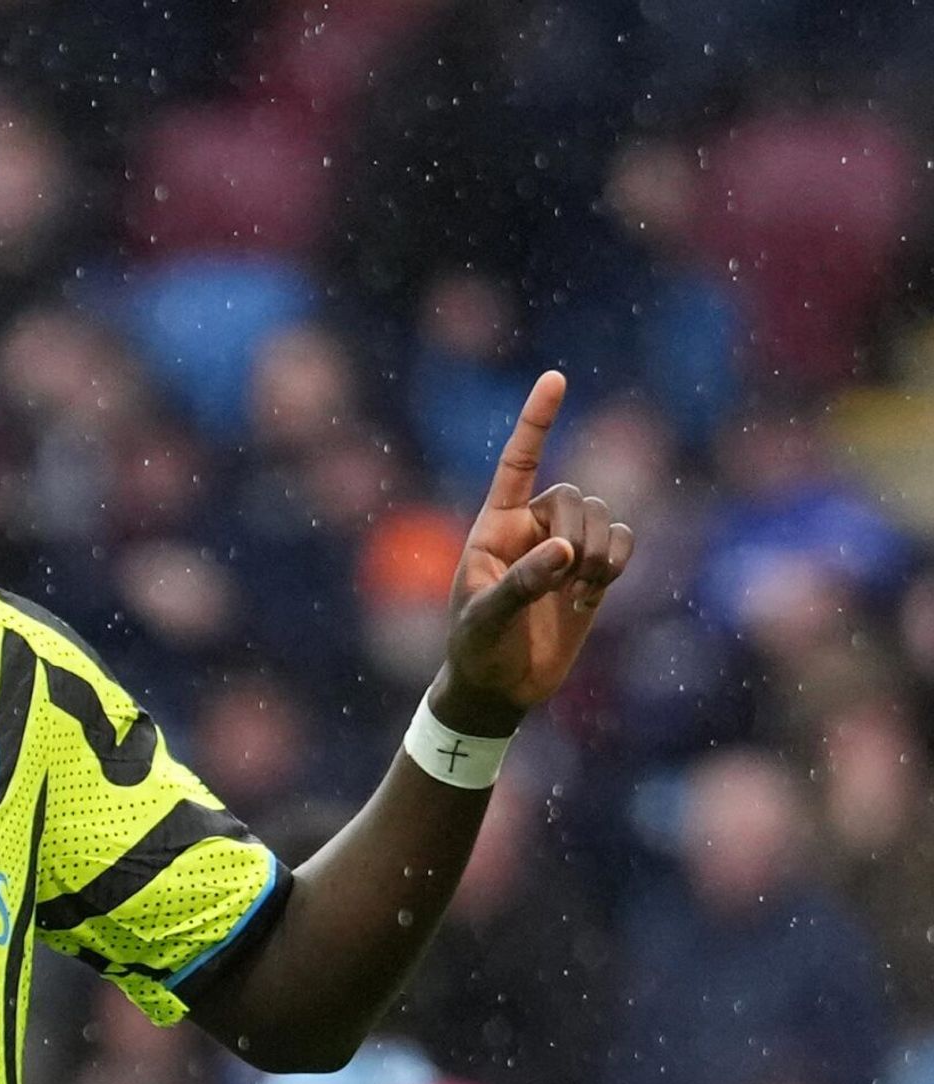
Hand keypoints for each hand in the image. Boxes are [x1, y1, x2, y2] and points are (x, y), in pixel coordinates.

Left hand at [433, 371, 634, 734]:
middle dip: (579, 534)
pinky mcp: (591, 573)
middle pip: (574, 497)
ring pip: (602, 517)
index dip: (537, 420)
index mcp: (494, 525)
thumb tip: (564, 552)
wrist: (500, 688)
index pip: (518, 461)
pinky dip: (618, 562)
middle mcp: (531, 527)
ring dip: (600, 554)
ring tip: (578, 594)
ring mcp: (564, 548)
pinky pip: (623, 541)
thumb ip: (522, 583)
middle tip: (567, 578)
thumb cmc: (478, 649)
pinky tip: (592, 596)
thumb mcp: (486, 617)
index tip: (555, 378)